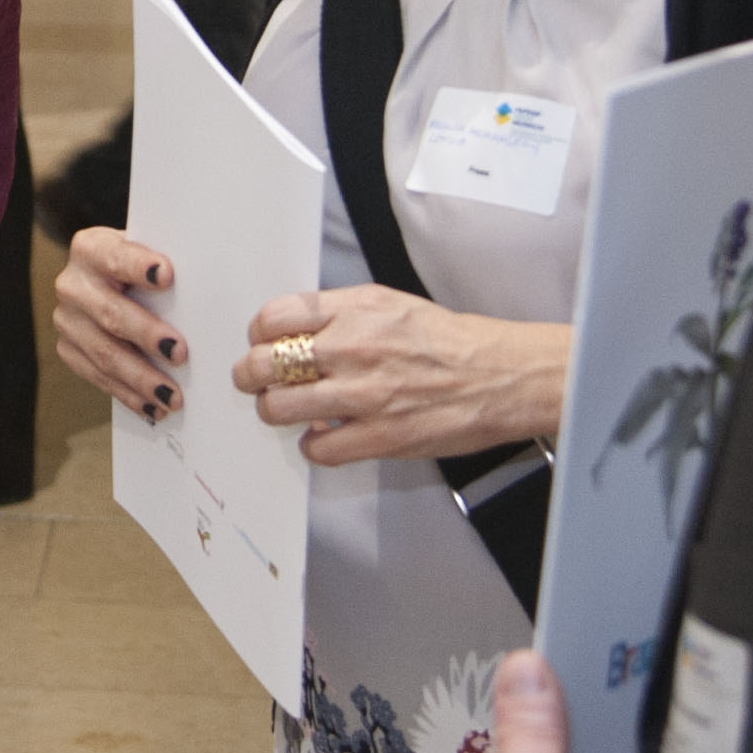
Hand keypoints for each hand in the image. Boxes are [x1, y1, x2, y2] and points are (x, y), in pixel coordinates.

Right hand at [55, 226, 191, 419]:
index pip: (114, 256)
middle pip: (109, 312)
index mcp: (91, 248)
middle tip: (179, 353)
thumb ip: (167, 265)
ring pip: (103, 353)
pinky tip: (152, 407)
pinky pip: (97, 377)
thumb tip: (208, 286)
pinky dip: (128, 395)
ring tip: (172, 397)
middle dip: (145, 334)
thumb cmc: (142, 268)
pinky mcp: (68, 349)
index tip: (167, 275)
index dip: (138, 265)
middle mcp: (72, 284)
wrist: (108, 280)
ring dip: (140, 378)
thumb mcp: (149, 252)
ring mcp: (67, 320)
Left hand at [235, 289, 569, 465]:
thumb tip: (296, 331)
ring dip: (275, 410)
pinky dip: (314, 445)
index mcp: (356, 310)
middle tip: (255, 380)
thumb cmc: (450, 342)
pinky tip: (324, 436)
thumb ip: (341, 314)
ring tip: (286, 408)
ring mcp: (364, 395)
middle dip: (250, 375)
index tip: (260, 342)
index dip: (258, 333)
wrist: (502, 376)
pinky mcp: (379, 438)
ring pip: (279, 407)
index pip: (276, 316)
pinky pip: (317, 448)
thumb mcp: (390, 304)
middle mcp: (353, 348)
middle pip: (265, 363)